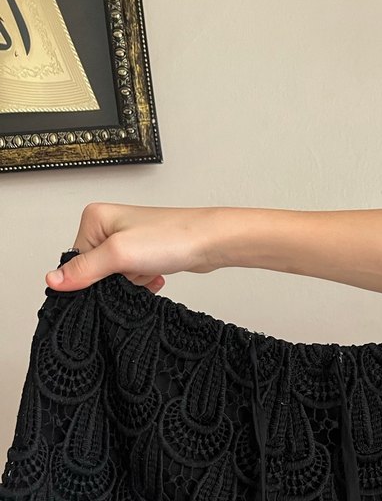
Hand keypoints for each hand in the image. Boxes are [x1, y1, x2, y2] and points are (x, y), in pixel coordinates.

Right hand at [45, 202, 223, 292]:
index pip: (76, 259)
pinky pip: (134, 278)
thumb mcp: (119, 255)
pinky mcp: (144, 253)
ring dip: (133, 282)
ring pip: (117, 278)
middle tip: (134, 272)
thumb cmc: (171, 238)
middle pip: (97, 271)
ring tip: (149, 269)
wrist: (210, 242)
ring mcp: (128, 240)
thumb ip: (84, 269)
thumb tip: (53, 281)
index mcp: (94, 218)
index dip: (93, 277)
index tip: (111, 278)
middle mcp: (109, 225)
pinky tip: (157, 273)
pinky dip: (144, 282)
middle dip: (117, 280)